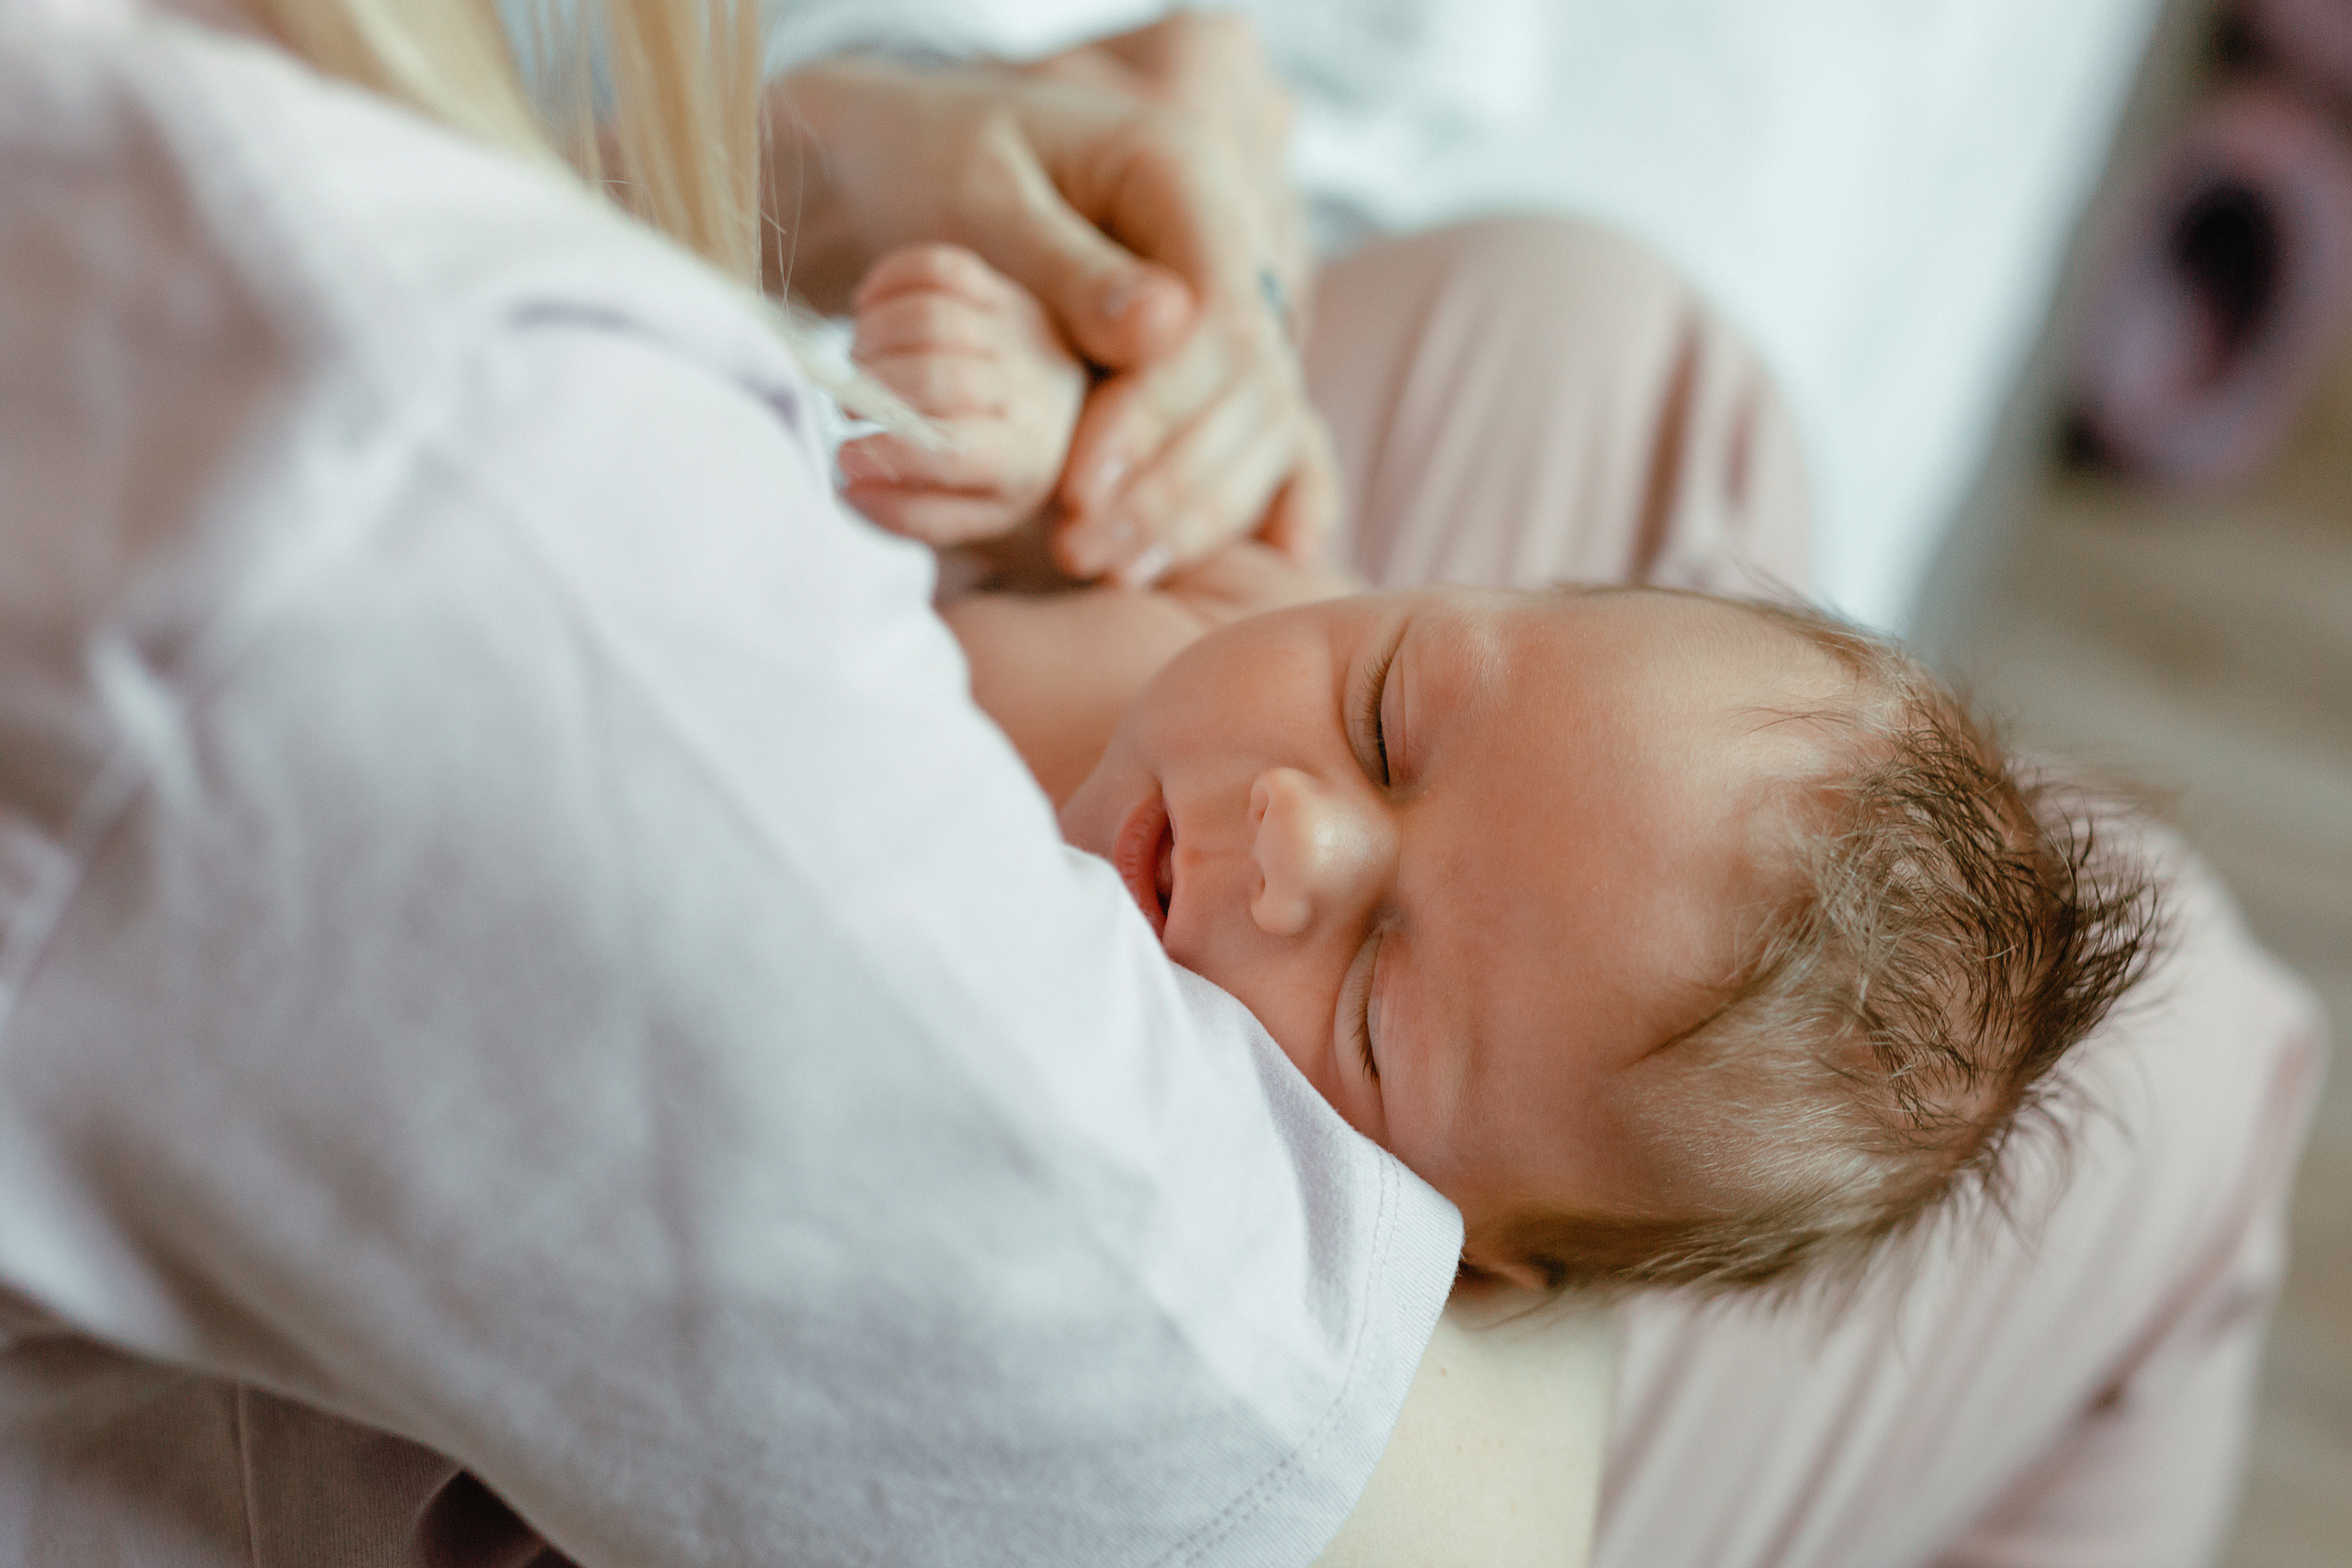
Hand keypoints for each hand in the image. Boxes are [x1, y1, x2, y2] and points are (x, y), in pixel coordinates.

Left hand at [769, 46, 1339, 583]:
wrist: (931, 146)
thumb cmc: (941, 155)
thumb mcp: (987, 193)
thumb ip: (1069, 264)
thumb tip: (1163, 329)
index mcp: (1185, 175)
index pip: (1213, 317)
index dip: (1157, 413)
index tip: (1079, 486)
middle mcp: (1226, 241)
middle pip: (1249, 381)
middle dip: (1172, 480)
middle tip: (1081, 550)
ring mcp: (1231, 300)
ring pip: (1267, 419)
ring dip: (1201, 506)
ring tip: (1115, 570)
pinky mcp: (1215, 352)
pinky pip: (1278, 426)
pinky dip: (1279, 490)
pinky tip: (1285, 553)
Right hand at [840, 244, 1086, 546]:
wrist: (1074, 409)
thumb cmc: (1005, 466)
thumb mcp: (973, 510)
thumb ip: (913, 514)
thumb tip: (852, 489)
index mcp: (1021, 456)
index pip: (954, 451)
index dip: (891, 453)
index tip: (845, 458)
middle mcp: (1027, 389)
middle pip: (939, 377)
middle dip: (876, 389)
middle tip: (849, 405)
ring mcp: (1016, 331)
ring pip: (934, 318)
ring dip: (875, 337)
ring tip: (859, 362)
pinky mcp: (1000, 289)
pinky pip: (942, 267)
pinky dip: (891, 278)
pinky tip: (866, 306)